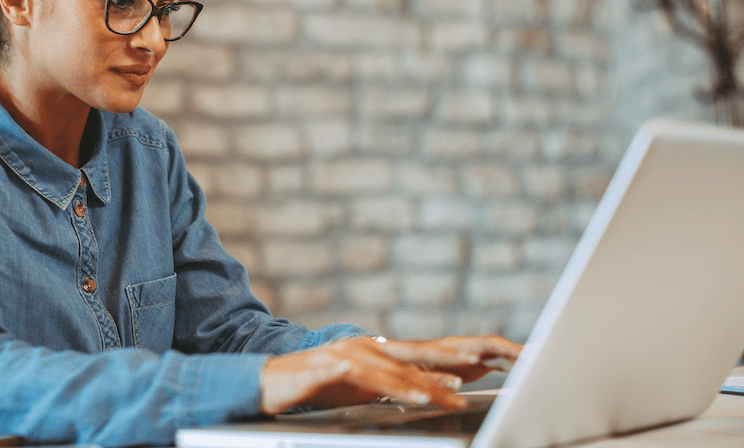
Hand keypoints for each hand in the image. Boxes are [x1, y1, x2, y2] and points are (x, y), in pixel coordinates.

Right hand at [259, 334, 520, 414]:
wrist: (267, 382)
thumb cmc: (311, 387)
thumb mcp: (355, 387)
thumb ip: (384, 385)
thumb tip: (418, 393)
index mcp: (372, 349)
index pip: (415, 358)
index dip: (445, 365)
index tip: (473, 374)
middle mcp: (365, 345)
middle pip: (414, 359)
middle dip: (447, 367)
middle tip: (476, 375)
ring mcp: (349, 353)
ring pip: (397, 372)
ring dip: (428, 386)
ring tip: (452, 397)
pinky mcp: (334, 366)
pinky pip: (373, 380)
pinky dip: (398, 390)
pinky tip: (415, 399)